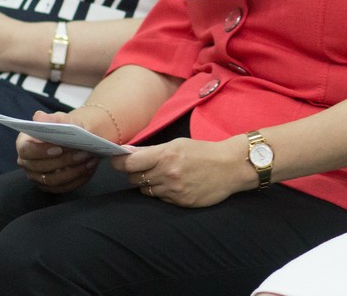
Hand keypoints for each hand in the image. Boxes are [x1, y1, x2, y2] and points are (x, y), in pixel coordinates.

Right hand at [16, 111, 98, 192]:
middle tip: (84, 153)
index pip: (26, 151)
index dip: (41, 151)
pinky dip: (78, 179)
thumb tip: (39, 116)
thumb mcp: (61, 119)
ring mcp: (37, 177)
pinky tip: (90, 168)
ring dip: (73, 171)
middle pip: (41, 168)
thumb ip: (51, 119)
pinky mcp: (49, 187)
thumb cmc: (65, 127)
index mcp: (24, 144)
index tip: (59, 148)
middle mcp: (27, 163)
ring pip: (53, 181)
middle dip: (64, 161)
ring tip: (90, 160)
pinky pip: (63, 188)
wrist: (76, 137)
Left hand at [110, 137, 249, 207]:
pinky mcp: (181, 202)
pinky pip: (161, 199)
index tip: (116, 161)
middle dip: (136, 173)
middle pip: (135, 178)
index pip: (129, 163)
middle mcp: (167, 173)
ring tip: (166, 176)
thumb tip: (127, 154)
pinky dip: (163, 193)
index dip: (119, 163)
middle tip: (147, 168)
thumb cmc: (204, 152)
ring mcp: (174, 190)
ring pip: (146, 191)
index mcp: (166, 155)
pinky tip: (176, 185)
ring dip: (150, 184)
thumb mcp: (178, 144)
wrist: (231, 167)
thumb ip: (152, 151)